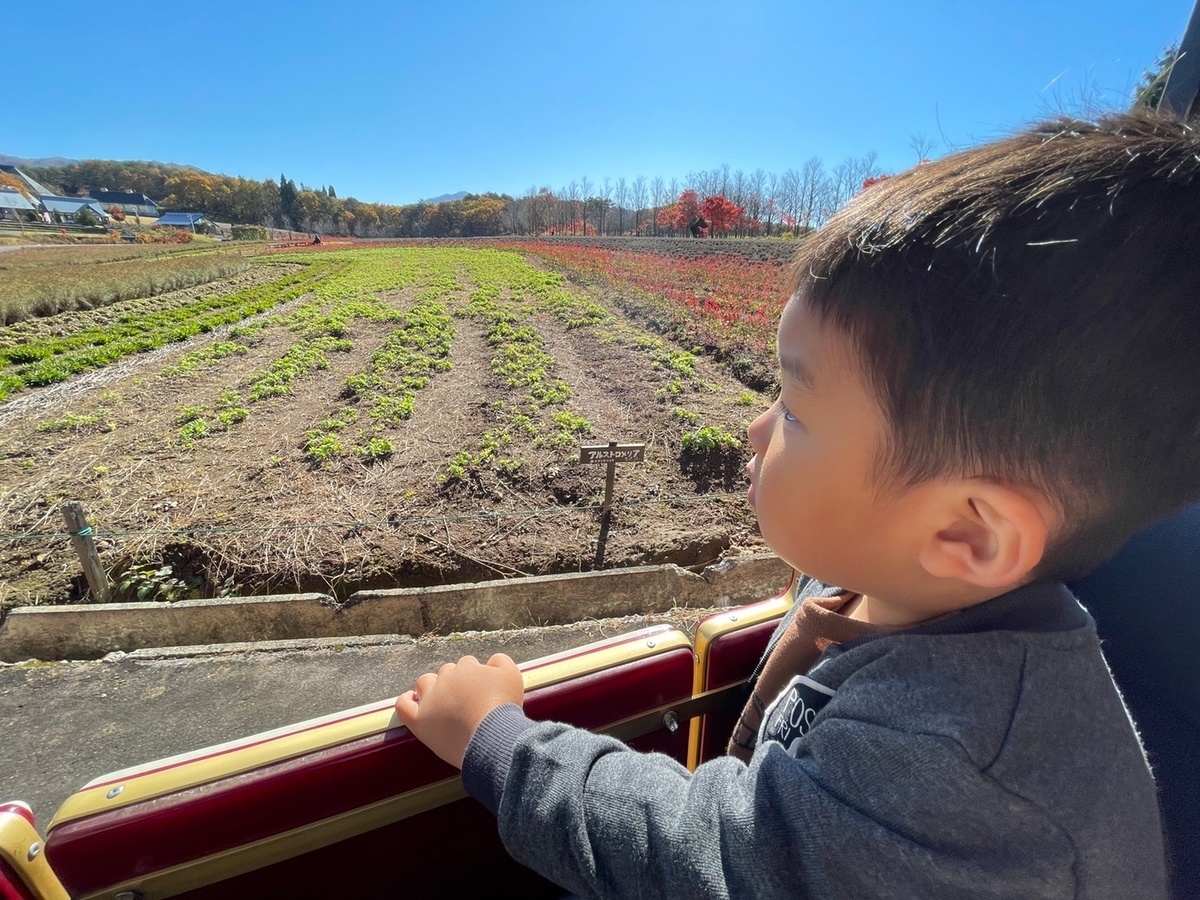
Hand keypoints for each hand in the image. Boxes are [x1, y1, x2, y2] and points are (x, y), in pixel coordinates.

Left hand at [394, 653, 523, 768]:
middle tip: (467, 700)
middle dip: (456, 682)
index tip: (482, 692)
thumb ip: (501, 661)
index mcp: (466, 668)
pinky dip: (405, 701)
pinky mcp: (420, 722)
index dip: (475, 678)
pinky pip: (403, 706)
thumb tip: (492, 660)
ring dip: (431, 687)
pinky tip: (410, 701)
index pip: (467, 665)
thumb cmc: (503, 708)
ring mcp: (430, 700)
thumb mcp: (512, 676)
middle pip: (447, 673)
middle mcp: (446, 679)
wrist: (492, 737)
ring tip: (442, 701)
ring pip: (425, 683)